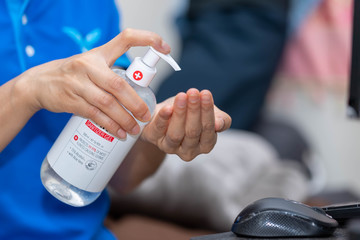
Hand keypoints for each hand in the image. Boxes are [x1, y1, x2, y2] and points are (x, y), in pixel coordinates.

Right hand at [15, 29, 169, 138]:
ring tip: (135, 129)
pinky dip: (110, 126)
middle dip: (136, 102)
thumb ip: (113, 74)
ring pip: (107, 103)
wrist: (38, 84)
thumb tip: (140, 92)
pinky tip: (119, 133)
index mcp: (99, 54)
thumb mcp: (92, 66)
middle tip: (147, 115)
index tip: (165, 48)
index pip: (125, 39)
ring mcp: (77, 83)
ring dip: (124, 119)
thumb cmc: (74, 75)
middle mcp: (88, 65)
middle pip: (118, 84)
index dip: (147, 39)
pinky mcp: (70, 100)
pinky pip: (94, 115)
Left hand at [141, 88, 231, 160]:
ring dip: (179, 113)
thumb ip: (221, 119)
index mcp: (205, 145)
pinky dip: (163, 118)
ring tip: (182, 96)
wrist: (165, 114)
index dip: (207, 111)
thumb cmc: (190, 114)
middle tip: (193, 92)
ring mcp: (170, 148)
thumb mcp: (208, 114)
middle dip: (194, 110)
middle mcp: (189, 151)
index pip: (209, 129)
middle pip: (193, 131)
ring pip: (176, 133)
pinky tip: (167, 108)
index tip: (206, 94)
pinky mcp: (154, 140)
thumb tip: (219, 124)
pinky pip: (158, 130)